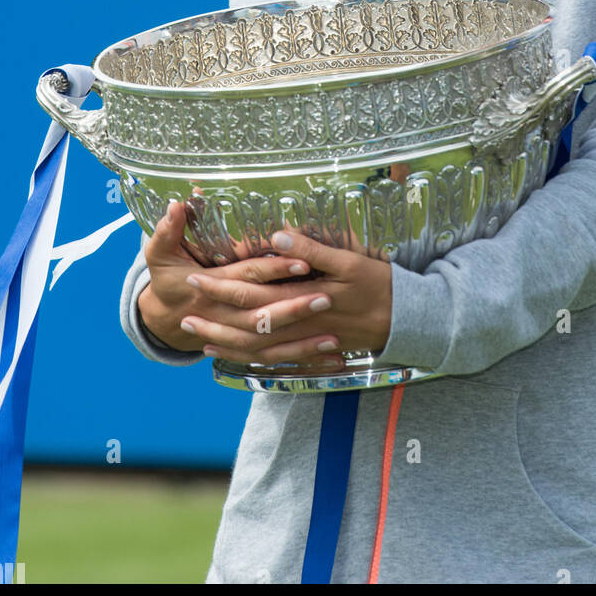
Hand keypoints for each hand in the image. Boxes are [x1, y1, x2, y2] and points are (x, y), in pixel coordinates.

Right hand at [137, 200, 317, 353]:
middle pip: (261, 315)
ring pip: (268, 343)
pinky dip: (299, 359)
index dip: (274, 270)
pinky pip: (272, 359)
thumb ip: (168, 230)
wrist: (163, 320)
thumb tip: (176, 204)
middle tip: (326, 297)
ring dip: (300, 342)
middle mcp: (223, 315)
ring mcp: (234, 335)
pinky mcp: (246, 346)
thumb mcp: (160, 254)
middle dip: (294, 307)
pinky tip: (327, 357)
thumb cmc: (167, 281)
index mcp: (210, 288)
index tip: (302, 262)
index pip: (247, 277)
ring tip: (332, 338)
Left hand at [179, 229, 392, 370]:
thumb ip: (312, 250)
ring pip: (257, 348)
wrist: (410, 321)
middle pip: (247, 325)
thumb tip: (277, 236)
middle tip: (185, 315)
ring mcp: (306, 340)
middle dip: (215, 320)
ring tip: (199, 339)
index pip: (253, 292)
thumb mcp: (350, 261)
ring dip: (227, 343)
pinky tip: (236, 354)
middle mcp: (299, 322)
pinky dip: (251, 358)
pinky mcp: (315, 349)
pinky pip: (275, 359)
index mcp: (303, 296)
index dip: (223, 286)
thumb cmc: (381, 285)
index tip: (196, 278)